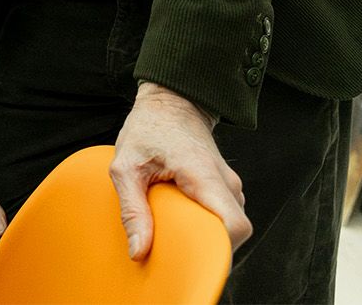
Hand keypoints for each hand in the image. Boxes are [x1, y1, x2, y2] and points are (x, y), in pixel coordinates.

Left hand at [110, 82, 251, 259]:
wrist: (171, 101)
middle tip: (173, 253)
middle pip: (232, 232)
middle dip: (206, 249)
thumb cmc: (148, 129)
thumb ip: (132, 209)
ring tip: (173, 235)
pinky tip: (179, 222)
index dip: (219, 251)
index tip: (190, 260)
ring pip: (228, 225)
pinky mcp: (223, 187)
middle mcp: (225, 182)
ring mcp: (229, 184)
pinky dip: (204, 225)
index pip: (235, 225)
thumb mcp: (126, 166)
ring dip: (204, 236)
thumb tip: (139, 253)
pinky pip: (222, 216)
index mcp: (203, 175)